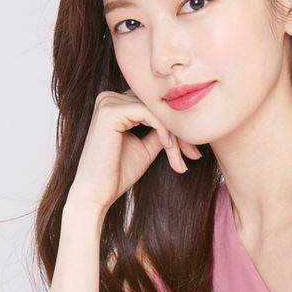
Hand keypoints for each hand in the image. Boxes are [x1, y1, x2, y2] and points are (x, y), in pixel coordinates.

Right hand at [68, 88, 201, 212]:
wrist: (96, 193)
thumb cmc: (118, 173)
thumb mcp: (147, 147)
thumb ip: (161, 131)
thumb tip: (182, 121)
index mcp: (115, 105)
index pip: (153, 108)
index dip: (176, 127)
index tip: (192, 152)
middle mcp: (109, 97)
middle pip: (156, 108)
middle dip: (179, 132)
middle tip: (194, 155)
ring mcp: (107, 102)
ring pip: (155, 110)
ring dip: (174, 135)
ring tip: (180, 159)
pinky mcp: (110, 111)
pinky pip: (148, 113)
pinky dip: (163, 130)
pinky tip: (168, 147)